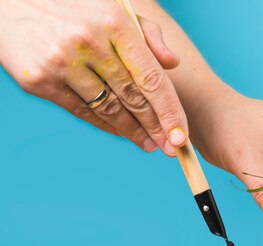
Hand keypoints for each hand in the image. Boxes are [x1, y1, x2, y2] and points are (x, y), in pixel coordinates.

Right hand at [0, 0, 187, 154]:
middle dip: (155, 128)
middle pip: (133, 98)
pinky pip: (82, 111)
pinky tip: (121, 132)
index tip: (181, 136)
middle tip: (170, 148)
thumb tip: (172, 65)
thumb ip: (147, 35)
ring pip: (109, 109)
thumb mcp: (114, 9)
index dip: (170, 111)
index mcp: (114, 23)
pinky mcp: (40, 80)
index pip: (151, 77)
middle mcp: (88, 43)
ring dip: (132, 131)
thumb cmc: (75, 8)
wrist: (10, 3)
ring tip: (148, 144)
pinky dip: (105, 125)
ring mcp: (61, 63)